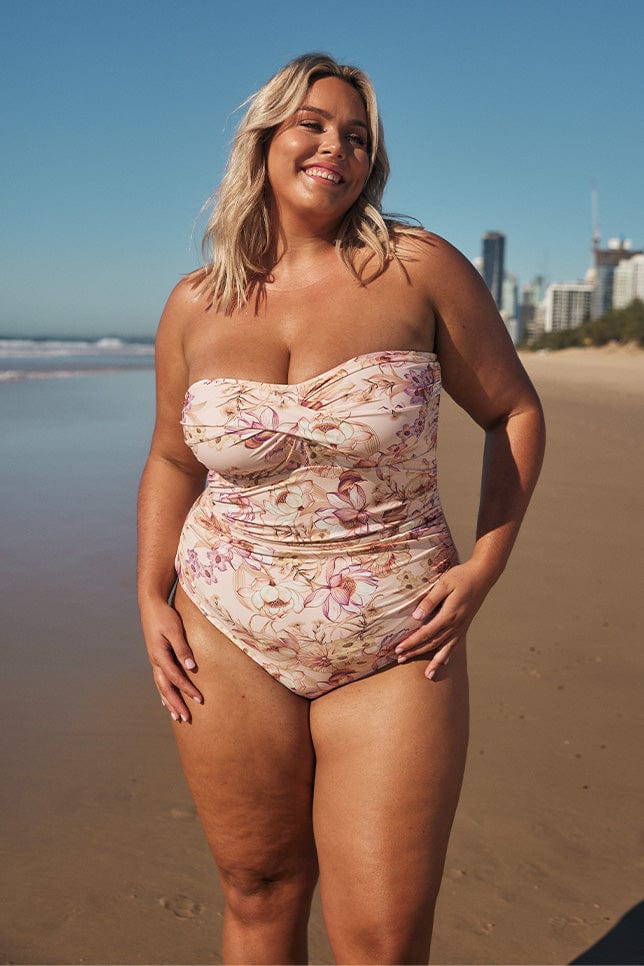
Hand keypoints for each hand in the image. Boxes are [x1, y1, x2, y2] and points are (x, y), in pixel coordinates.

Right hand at [140, 598, 202, 722]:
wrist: (150, 605)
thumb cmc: (164, 616)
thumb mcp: (175, 630)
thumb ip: (182, 648)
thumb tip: (191, 667)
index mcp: (159, 655)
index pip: (176, 678)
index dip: (188, 690)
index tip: (200, 699)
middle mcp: (155, 661)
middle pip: (165, 688)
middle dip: (176, 704)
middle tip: (185, 718)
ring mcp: (154, 660)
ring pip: (160, 686)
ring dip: (169, 701)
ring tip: (176, 716)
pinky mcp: (156, 657)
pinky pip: (159, 679)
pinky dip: (164, 691)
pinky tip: (166, 699)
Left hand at [395, 560, 493, 678]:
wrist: (483, 575)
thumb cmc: (461, 577)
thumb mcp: (444, 584)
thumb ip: (430, 601)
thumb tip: (416, 616)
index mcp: (448, 615)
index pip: (426, 633)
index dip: (411, 642)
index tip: (398, 649)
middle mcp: (455, 625)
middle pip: (432, 643)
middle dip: (416, 652)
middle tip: (400, 660)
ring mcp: (461, 626)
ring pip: (445, 648)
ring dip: (434, 661)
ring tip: (427, 675)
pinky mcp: (464, 625)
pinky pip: (455, 644)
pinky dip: (448, 654)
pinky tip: (444, 662)